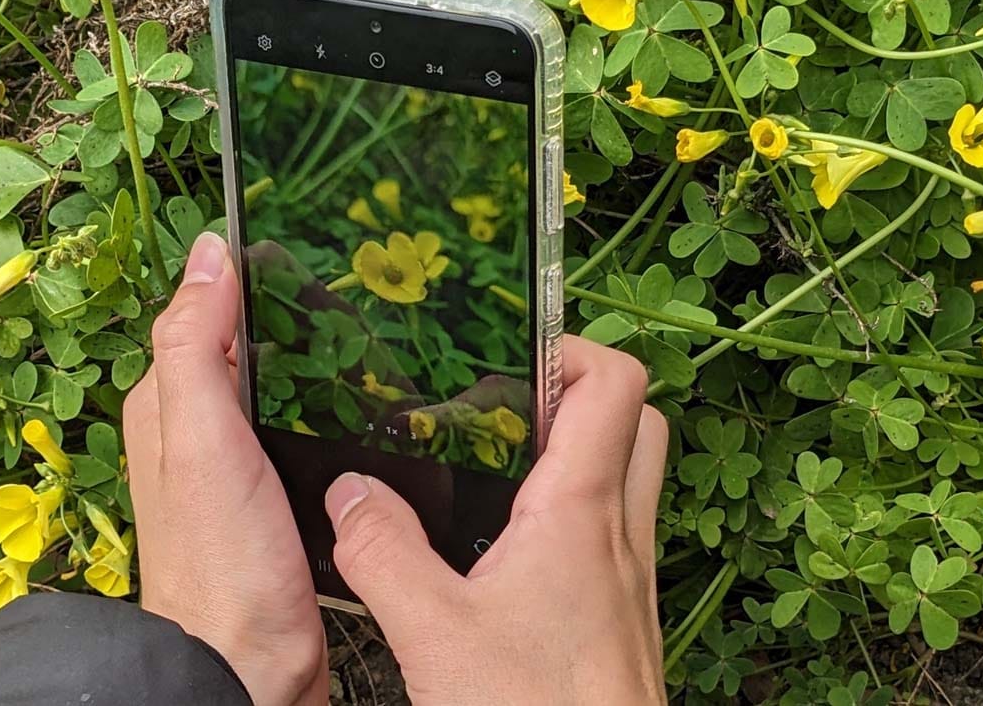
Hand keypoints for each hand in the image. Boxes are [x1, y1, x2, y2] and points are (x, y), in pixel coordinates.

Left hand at [124, 232, 327, 705]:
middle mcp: (200, 426)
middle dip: (289, 308)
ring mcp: (241, 458)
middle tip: (355, 281)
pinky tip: (365, 393)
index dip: (246, 273)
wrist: (254, 658)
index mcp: (169, 403)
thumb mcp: (202, 437)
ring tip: (374, 325)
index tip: (302, 242)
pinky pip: (301, 419)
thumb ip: (196, 343)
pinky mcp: (279, 484)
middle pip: (245, 341)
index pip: (204, 309)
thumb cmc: (225, 557)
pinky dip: (326, 397)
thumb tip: (208, 252)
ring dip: (314, 352)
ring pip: (279, 380)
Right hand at [325, 335, 667, 704]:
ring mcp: (627, 572)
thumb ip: (384, 552)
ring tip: (500, 460)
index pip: (613, 383)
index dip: (571, 348)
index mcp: (581, 510)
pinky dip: (571, 509)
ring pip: (629, 473)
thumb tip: (350, 492)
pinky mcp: (619, 611)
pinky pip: (612, 529)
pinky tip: (508, 545)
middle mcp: (619, 530)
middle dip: (580, 390)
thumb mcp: (435, 635)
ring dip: (578, 449)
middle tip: (511, 401)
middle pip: (633, 418)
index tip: (513, 352)